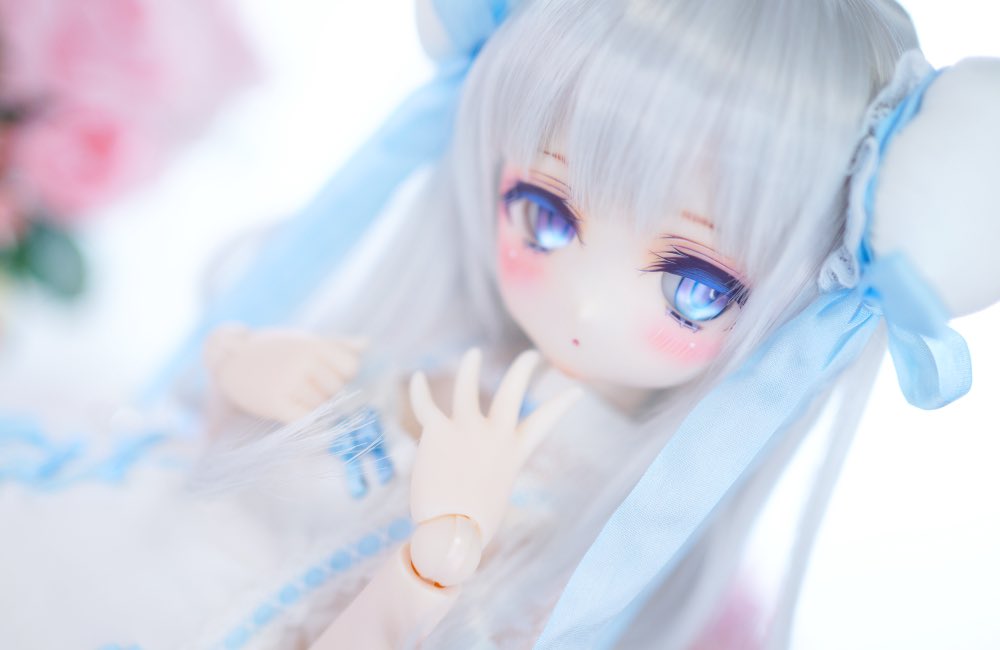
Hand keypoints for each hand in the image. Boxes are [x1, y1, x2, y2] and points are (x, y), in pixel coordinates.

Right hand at [206, 325, 366, 422]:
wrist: (231, 358)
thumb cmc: (273, 349)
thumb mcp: (304, 340)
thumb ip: (337, 344)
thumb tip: (367, 344)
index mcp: (314, 345)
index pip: (351, 368)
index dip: (342, 375)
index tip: (328, 375)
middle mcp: (305, 362)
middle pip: (336, 390)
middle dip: (326, 393)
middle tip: (307, 387)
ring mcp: (290, 382)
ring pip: (321, 407)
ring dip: (313, 407)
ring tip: (295, 397)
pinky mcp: (275, 402)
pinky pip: (305, 420)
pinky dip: (306, 421)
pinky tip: (295, 413)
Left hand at [408, 348, 580, 544]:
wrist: (450, 531)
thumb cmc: (471, 525)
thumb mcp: (494, 495)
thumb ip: (490, 473)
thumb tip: (478, 473)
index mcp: (513, 453)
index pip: (543, 422)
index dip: (562, 404)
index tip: (576, 391)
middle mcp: (493, 435)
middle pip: (512, 391)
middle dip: (523, 369)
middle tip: (530, 356)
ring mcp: (465, 429)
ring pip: (468, 387)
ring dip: (471, 368)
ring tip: (474, 354)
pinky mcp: (437, 431)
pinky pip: (425, 404)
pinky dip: (419, 389)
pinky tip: (417, 376)